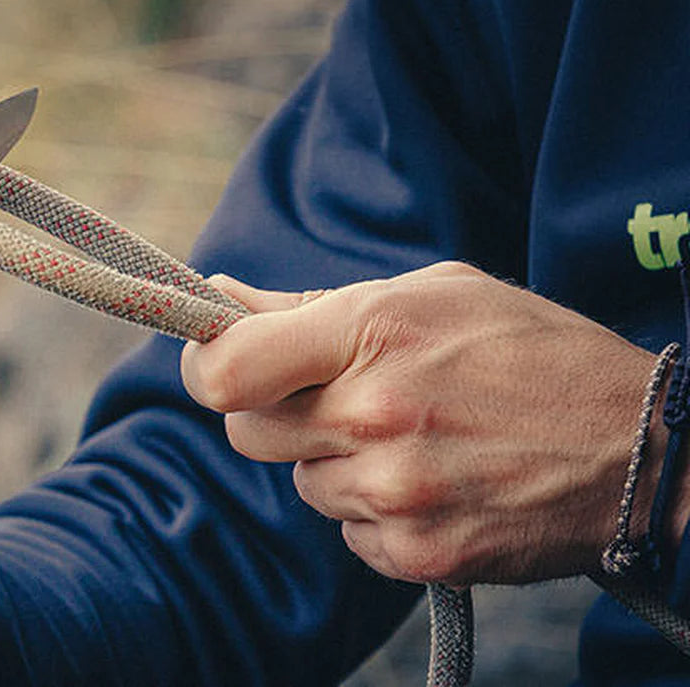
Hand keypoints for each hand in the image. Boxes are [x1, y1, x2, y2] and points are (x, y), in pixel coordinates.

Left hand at [181, 262, 685, 585]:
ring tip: (413, 436)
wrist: (642, 446)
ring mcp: (396, 494)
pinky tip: (434, 480)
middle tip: (333, 398)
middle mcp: (375, 417)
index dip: (206, 365)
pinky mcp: (417, 554)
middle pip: (247, 432)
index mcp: (372, 333)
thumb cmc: (530, 350)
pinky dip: (374, 511)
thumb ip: (309, 305)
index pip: (226, 371)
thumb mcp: (429, 294)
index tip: (217, 361)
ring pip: (303, 483)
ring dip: (335, 462)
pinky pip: (347, 532)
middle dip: (274, 413)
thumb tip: (217, 299)